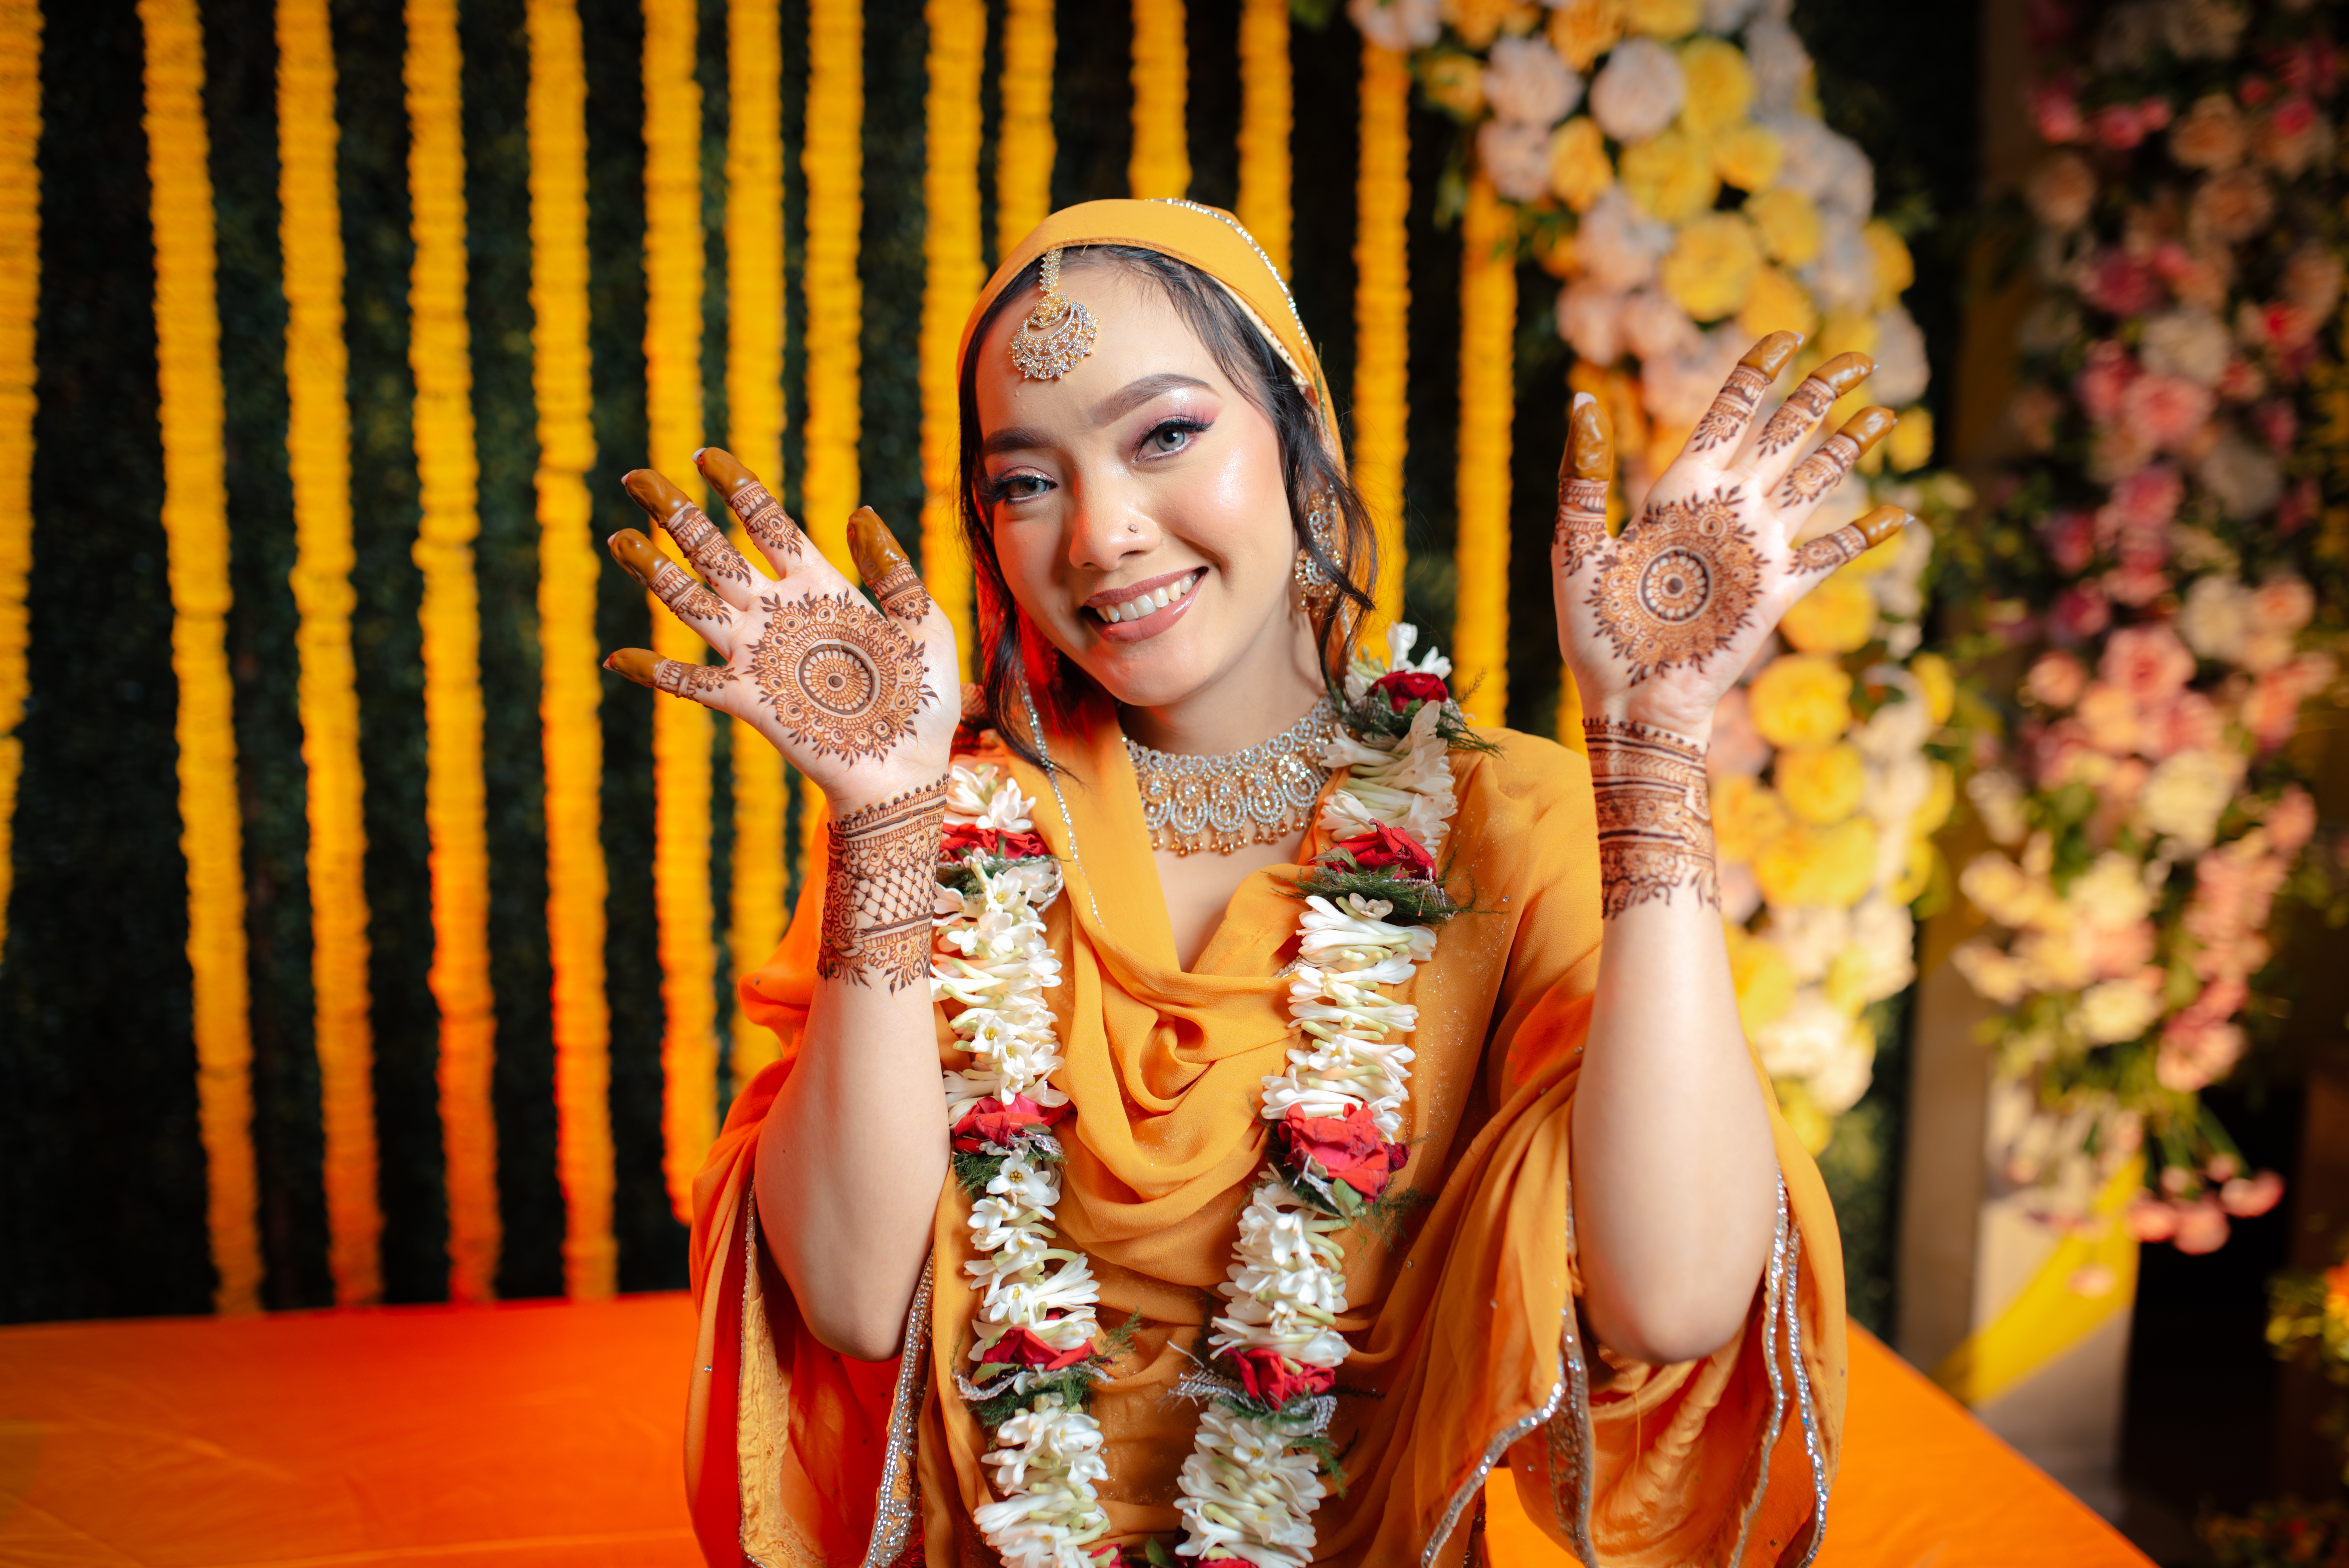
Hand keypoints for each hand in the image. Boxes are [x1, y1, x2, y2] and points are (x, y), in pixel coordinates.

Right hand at [601, 449, 959, 813]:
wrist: (910, 773)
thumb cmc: (925, 704)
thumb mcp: (925, 625)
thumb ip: (893, 571)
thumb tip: (859, 513)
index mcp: (821, 588)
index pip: (768, 524)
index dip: (737, 489)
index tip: (705, 456)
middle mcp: (780, 614)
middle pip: (716, 552)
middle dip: (676, 515)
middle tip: (636, 478)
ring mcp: (759, 656)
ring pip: (692, 604)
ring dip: (654, 572)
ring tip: (619, 539)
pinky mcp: (749, 702)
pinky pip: (690, 683)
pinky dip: (653, 672)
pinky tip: (618, 659)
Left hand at [1552, 333, 1911, 744]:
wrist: (1627, 699)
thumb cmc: (1594, 630)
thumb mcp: (1575, 545)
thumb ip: (1582, 475)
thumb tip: (1580, 403)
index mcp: (1679, 490)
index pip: (1729, 414)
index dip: (1757, 373)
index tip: (1787, 336)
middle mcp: (1727, 509)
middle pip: (1786, 434)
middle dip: (1821, 393)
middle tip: (1859, 359)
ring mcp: (1757, 548)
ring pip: (1816, 481)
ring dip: (1852, 446)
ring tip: (1885, 415)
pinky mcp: (1778, 592)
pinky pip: (1832, 554)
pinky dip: (1867, 535)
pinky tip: (1900, 515)